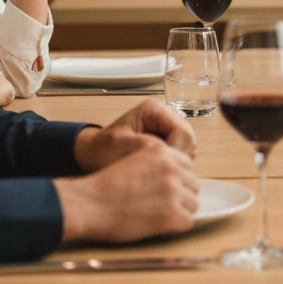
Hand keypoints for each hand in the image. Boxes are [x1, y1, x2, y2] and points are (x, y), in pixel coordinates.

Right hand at [56, 136, 198, 242]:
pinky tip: (160, 225)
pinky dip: (176, 226)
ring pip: (193, 204)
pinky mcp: (172, 214)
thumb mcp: (133, 161)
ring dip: (180, 211)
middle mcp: (172, 168)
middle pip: (193, 185)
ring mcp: (174, 191)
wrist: (90, 203)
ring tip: (160, 216)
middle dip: (181, 196)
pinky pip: (187, 222)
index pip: (187, 166)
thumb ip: (156, 165)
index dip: (178, 180)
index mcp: (162, 152)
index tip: (167, 190)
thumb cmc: (105, 186)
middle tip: (163, 205)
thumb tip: (175, 180)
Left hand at [73, 98, 196, 172]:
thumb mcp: (120, 147)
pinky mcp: (168, 141)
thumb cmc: (102, 149)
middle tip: (161, 174)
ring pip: (187, 148)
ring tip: (156, 172)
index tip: (162, 168)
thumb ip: (145, 146)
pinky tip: (157, 172)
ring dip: (177, 163)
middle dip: (178, 158)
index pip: (182, 131)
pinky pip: (181, 154)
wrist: (94, 155)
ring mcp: (168, 128)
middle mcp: (165, 116)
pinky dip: (173, 165)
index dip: (176, 152)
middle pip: (189, 139)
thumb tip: (168, 152)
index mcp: (154, 110)